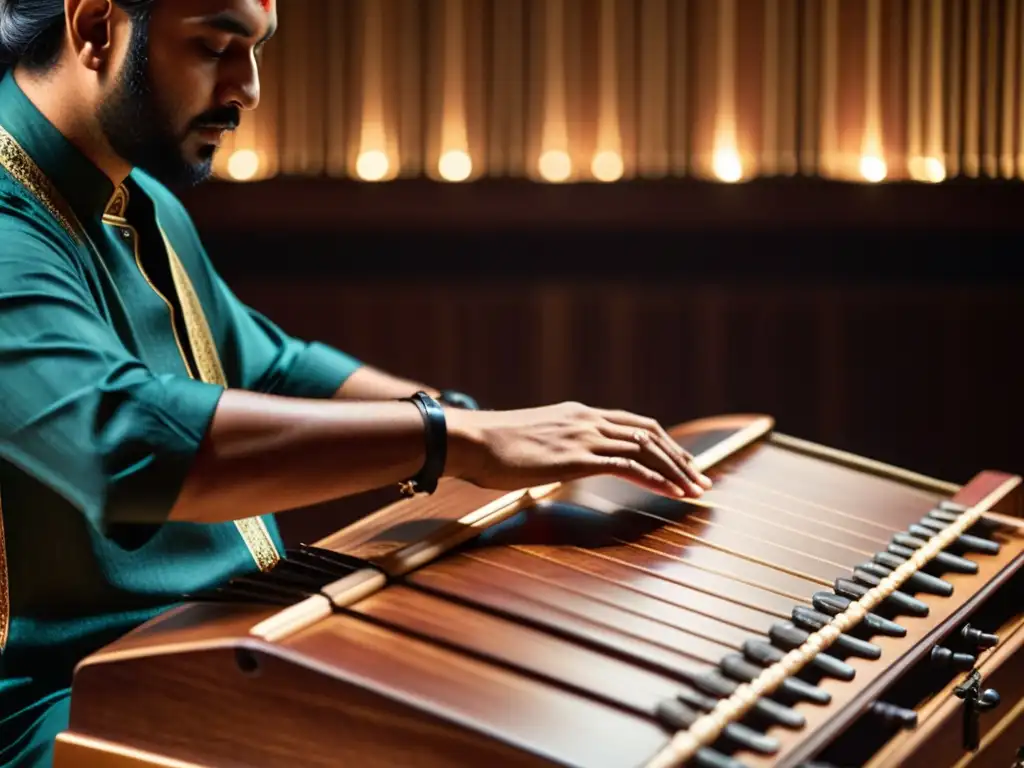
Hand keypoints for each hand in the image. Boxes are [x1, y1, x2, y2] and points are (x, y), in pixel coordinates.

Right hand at [445, 401, 711, 497]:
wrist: (470, 441)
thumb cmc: (490, 447)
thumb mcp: (529, 442)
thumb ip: (550, 449)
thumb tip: (552, 463)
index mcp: (578, 414)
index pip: (633, 423)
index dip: (663, 442)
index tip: (681, 461)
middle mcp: (587, 420)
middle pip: (648, 433)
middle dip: (679, 456)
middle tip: (700, 478)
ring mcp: (584, 436)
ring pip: (646, 448)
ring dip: (676, 470)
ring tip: (695, 490)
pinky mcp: (579, 457)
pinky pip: (630, 467)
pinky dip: (657, 479)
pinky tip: (671, 493)